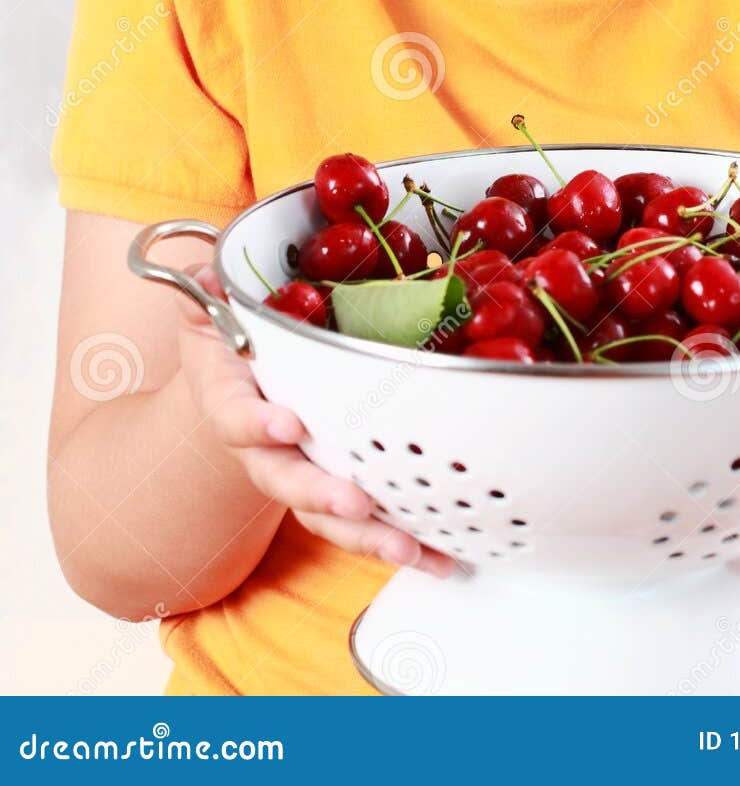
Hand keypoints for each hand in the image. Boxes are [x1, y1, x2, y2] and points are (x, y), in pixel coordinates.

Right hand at [177, 264, 454, 577]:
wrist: (232, 400)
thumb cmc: (229, 352)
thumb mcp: (211, 319)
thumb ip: (207, 298)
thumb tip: (205, 276)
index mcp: (232, 406)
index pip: (237, 419)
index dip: (259, 426)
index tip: (288, 425)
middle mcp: (264, 452)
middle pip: (286, 482)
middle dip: (321, 496)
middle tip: (355, 503)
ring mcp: (301, 477)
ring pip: (326, 516)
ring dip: (367, 537)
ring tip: (408, 548)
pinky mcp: (337, 493)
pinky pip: (363, 525)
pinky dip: (400, 541)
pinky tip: (442, 556)